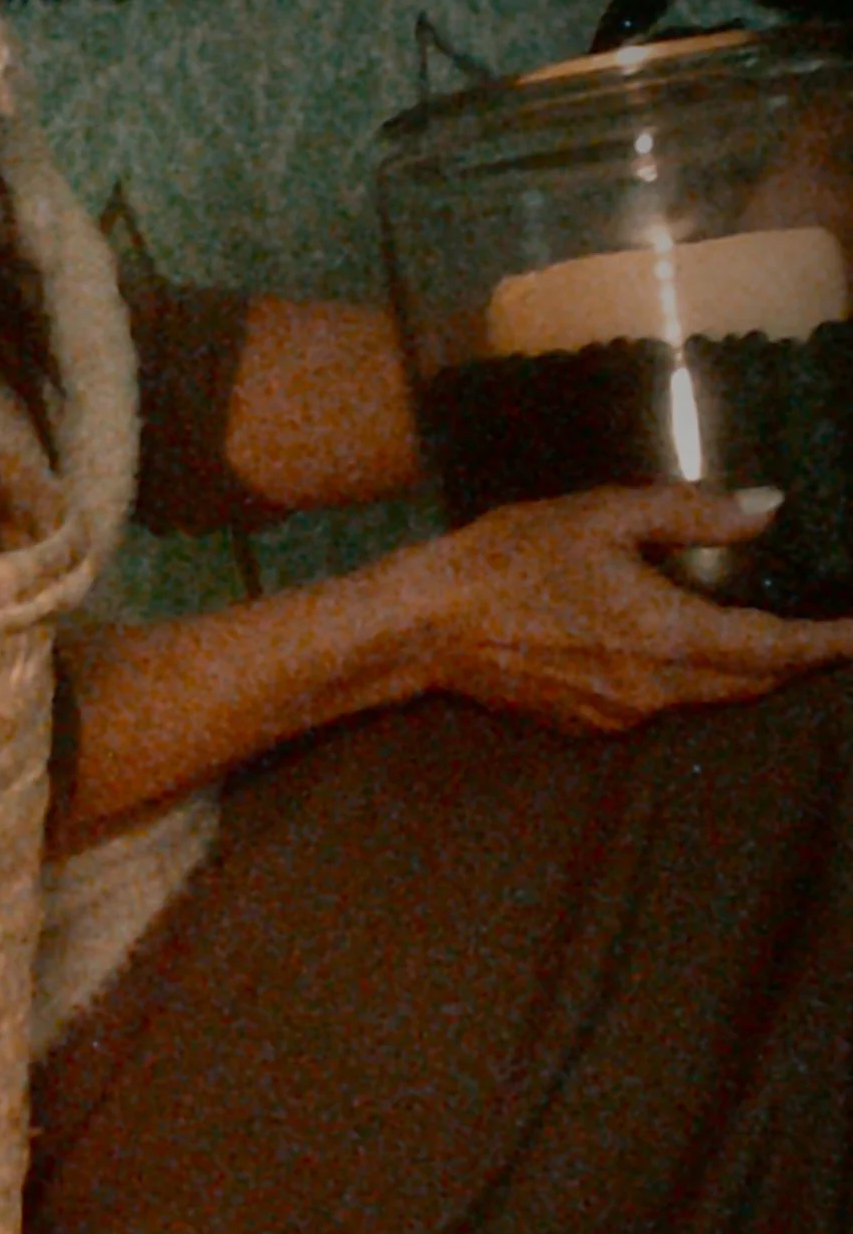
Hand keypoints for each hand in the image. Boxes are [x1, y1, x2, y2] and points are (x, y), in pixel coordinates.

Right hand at [400, 484, 852, 732]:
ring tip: (770, 633)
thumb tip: (768, 510)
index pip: (777, 651)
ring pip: (708, 696)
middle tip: (829, 631)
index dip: (831, 643)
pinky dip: (691, 678)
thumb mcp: (602, 515)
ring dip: (745, 669)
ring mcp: (618, 715)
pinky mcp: (586, 724)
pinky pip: (661, 704)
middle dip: (797, 659)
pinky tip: (684, 646)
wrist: (422, 626)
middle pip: (751, 683)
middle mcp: (653, 691)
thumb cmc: (509, 559)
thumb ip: (693, 513)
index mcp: (667, 638)